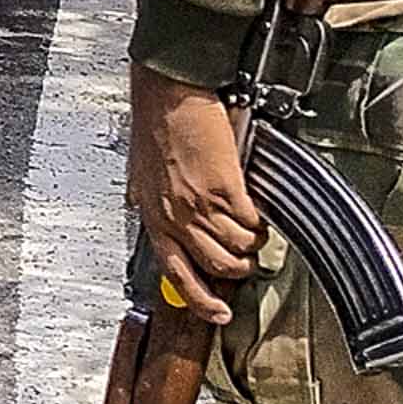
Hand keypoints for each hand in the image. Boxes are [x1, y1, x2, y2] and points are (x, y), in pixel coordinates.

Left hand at [128, 69, 271, 314]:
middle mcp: (175, 216)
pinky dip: (259, 222)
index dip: (199, 299)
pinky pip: (250, 221)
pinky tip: (259, 212)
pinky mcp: (224, 188)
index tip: (217, 312)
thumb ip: (153, 198)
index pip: (176, 272)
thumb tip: (157, 213)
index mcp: (154, 215)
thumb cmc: (156, 121)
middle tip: (248, 259)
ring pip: (237, 248)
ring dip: (253, 244)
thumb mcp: (142, 171)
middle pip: (215, 266)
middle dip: (238, 270)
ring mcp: (200, 205)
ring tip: (255, 231)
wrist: (170, 91)